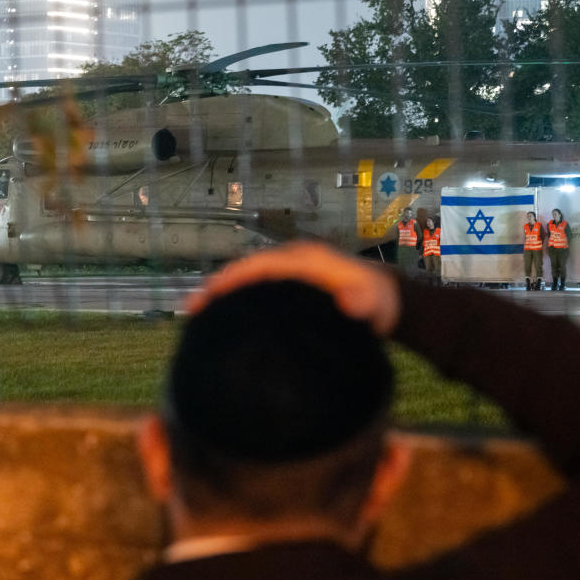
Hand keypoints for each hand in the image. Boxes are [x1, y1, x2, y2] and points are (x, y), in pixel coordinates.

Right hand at [188, 242, 401, 335]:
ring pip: (250, 278)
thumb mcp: (375, 303)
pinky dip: (237, 299)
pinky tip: (222, 320)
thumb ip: (365, 302)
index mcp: (307, 260)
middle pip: (248, 268)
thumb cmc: (379, 301)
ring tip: (195, 315)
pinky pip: (258, 288)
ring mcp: (290, 272)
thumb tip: (351, 301)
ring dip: (223, 292)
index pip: (262, 264)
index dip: (234, 277)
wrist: (388, 299)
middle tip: (191, 309)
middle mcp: (293, 260)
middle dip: (219, 285)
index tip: (210, 294)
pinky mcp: (290, 286)